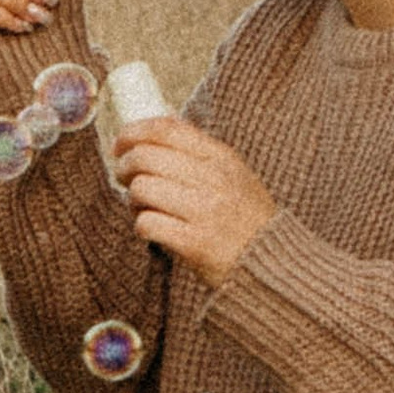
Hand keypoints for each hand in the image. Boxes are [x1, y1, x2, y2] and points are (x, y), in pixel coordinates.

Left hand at [111, 116, 278, 285]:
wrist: (272, 263)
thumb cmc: (247, 218)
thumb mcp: (234, 174)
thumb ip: (199, 153)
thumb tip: (154, 131)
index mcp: (221, 157)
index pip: (167, 129)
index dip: (134, 132)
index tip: (120, 143)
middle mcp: (213, 179)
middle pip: (145, 157)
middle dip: (124, 166)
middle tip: (123, 178)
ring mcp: (205, 211)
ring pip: (141, 188)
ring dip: (133, 199)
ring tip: (143, 207)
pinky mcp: (195, 243)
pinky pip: (147, 223)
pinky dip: (142, 226)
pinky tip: (152, 229)